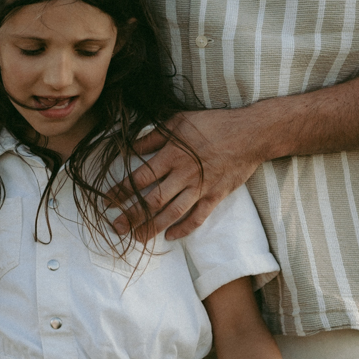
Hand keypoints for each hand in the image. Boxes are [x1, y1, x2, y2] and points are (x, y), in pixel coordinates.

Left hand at [108, 109, 267, 240]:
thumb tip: (130, 146)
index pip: (140, 177)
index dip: (122, 190)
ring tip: (137, 238)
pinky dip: (184, 228)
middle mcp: (184, 174)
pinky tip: (170, 236)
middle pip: (153, 200)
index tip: (108, 201)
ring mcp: (201, 188)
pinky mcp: (216, 196)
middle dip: (132, 215)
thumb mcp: (178, 121)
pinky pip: (198, 217)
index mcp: (172, 155)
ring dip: (153, 227)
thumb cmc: (212, 124)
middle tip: (116, 227)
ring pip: (173, 213)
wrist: (250, 134)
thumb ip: (153, 137)